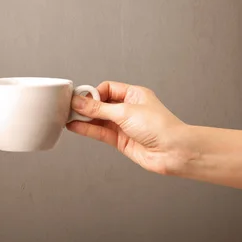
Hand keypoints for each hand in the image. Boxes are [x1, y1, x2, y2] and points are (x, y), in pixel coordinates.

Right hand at [67, 81, 192, 174]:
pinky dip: (87, 130)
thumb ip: (99, 109)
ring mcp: (124, 125)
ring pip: (99, 120)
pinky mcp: (121, 141)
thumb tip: (80, 102)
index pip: (107, 88)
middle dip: (86, 106)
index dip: (93, 93)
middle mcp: (128, 109)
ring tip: (67, 117)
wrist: (174, 152)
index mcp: (133, 94)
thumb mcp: (125, 113)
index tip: (80, 98)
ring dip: (84, 119)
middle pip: (101, 104)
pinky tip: (75, 127)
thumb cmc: (160, 127)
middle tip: (69, 107)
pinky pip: (100, 132)